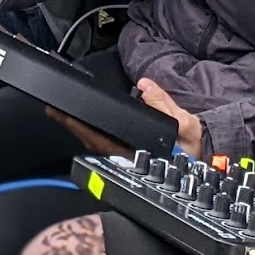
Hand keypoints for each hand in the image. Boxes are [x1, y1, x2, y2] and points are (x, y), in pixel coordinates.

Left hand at [46, 79, 202, 157]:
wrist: (202, 167)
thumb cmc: (193, 150)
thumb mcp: (185, 125)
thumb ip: (165, 104)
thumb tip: (145, 86)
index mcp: (135, 155)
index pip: (99, 140)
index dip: (78, 126)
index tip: (61, 113)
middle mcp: (125, 161)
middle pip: (91, 144)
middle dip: (71, 126)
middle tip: (52, 109)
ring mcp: (124, 162)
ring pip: (95, 146)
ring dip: (79, 130)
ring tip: (63, 114)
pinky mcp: (126, 158)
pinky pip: (103, 145)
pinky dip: (91, 133)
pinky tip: (84, 124)